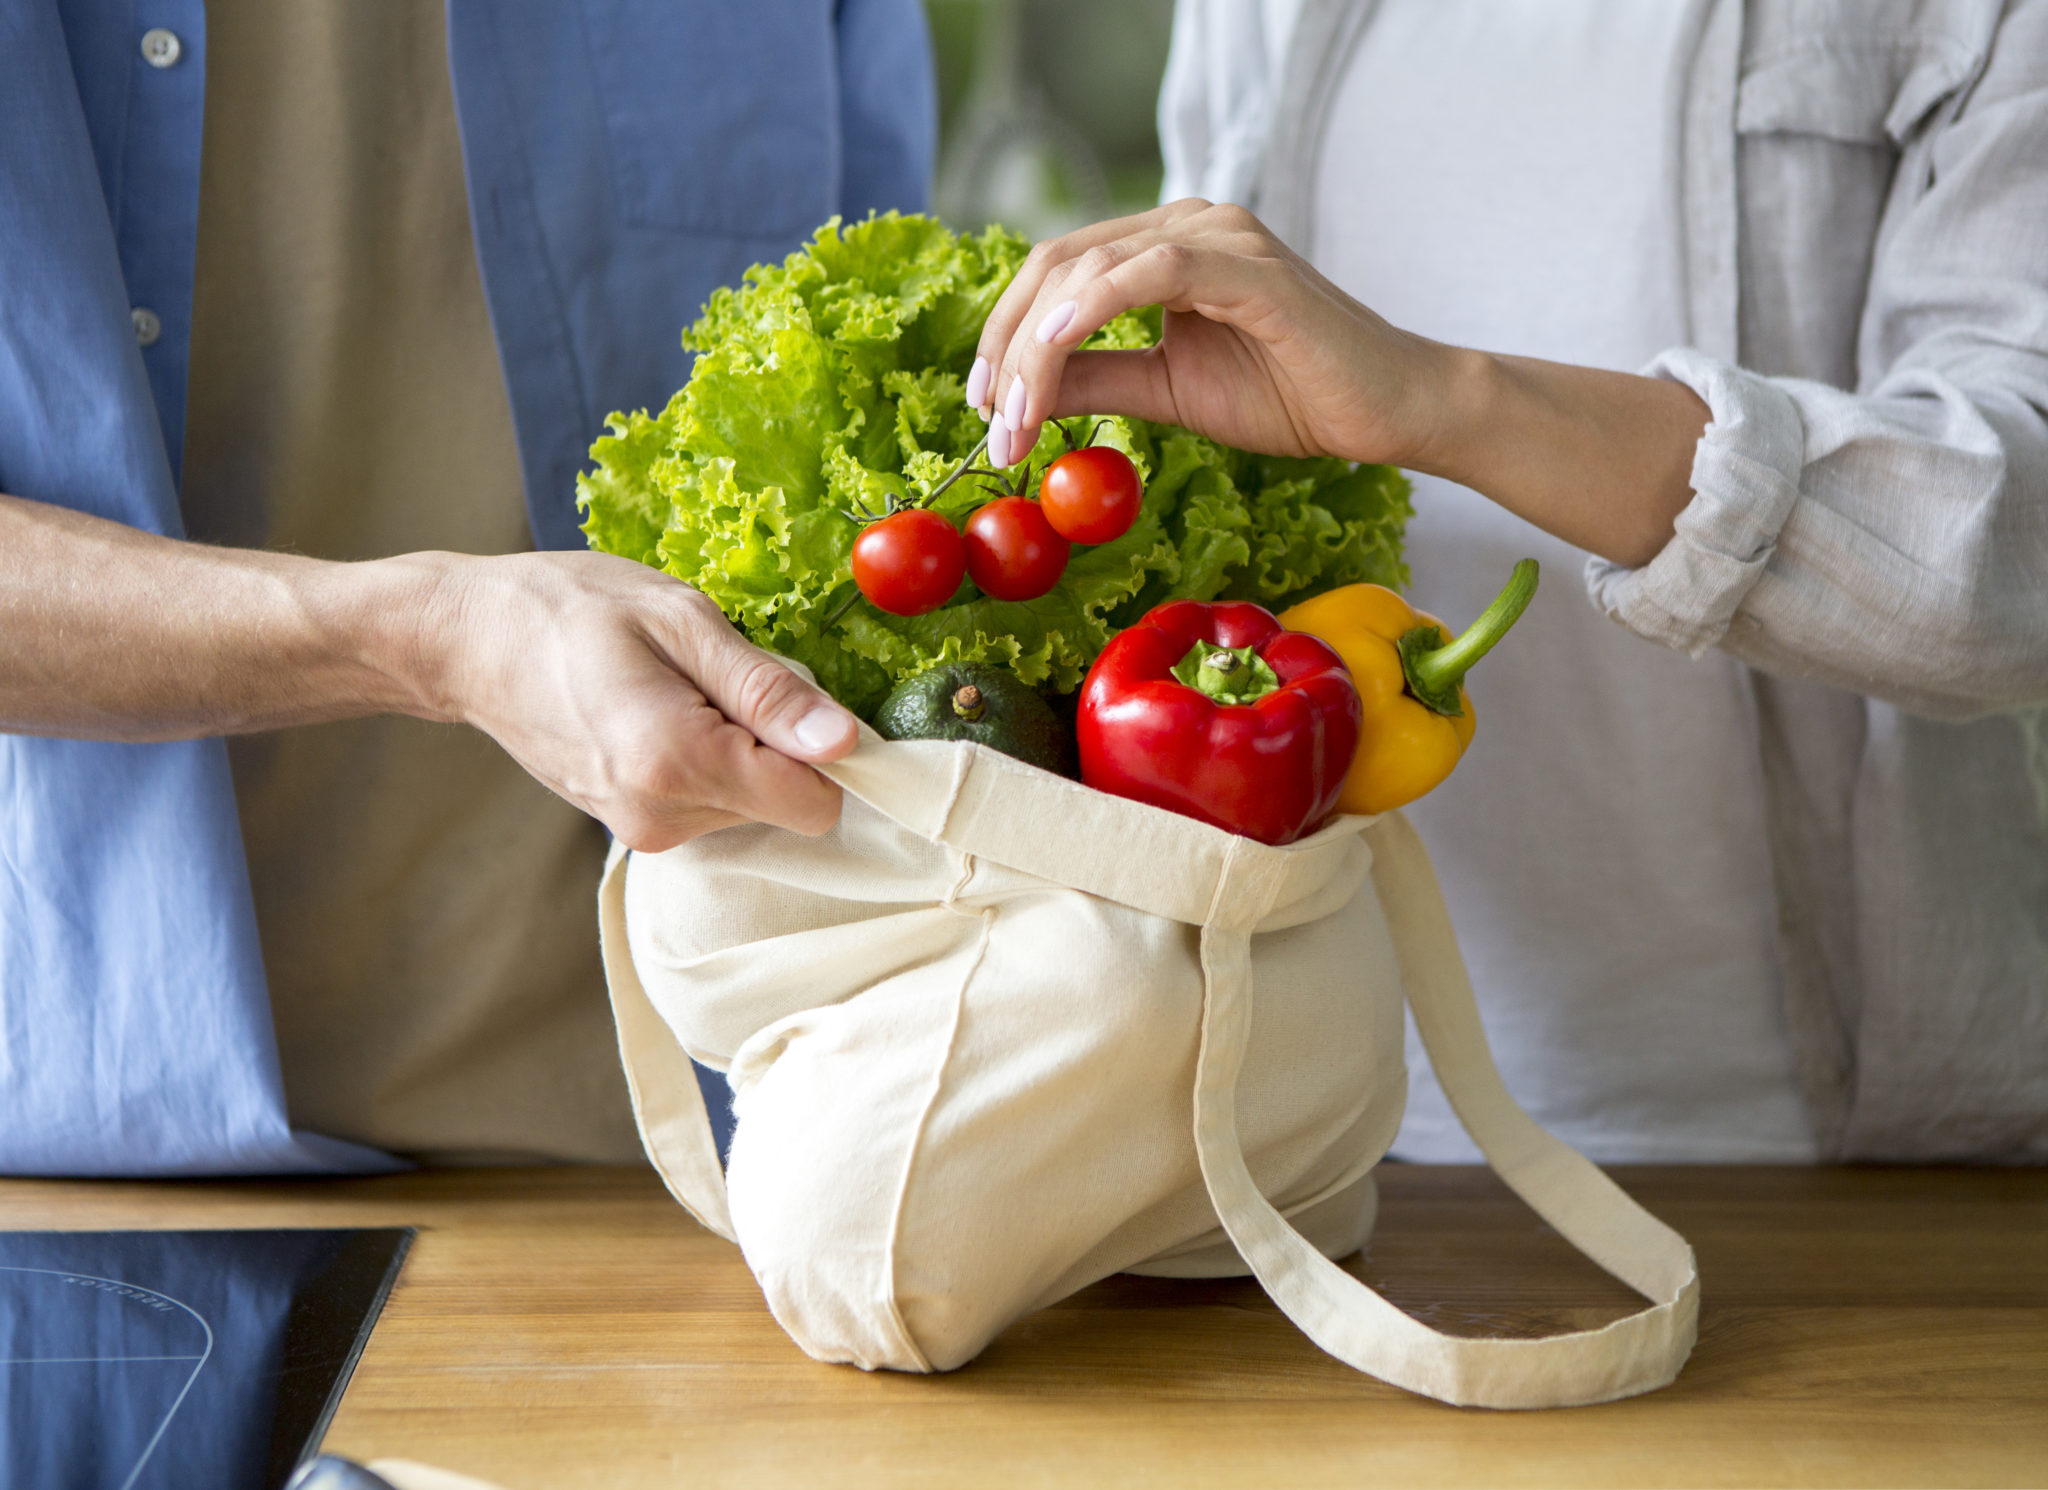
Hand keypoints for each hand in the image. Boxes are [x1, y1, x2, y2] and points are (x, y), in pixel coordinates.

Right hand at [411, 551, 857, 850]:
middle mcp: (663, 816)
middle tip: (712, 677)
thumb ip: (767, 689)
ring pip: (750, 805)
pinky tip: (660, 712)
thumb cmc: (569, 609)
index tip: (797, 696)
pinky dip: (708, 761)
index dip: (826, 751)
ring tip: (675, 689)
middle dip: (774, 742)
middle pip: (783, 804)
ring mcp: (643, 830)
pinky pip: (711, 803)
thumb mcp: (681, 620)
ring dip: (739, 749)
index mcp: (678, 763)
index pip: (813, 803)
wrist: (469, 640)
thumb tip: (845, 741)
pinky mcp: (634, 827)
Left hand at [969, 200, 1709, 567]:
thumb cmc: (1293, 396)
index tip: (981, 407)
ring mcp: (1218, 237)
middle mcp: (1186, 224)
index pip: (1056, 273)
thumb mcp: (1169, 393)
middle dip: (1005, 346)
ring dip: (1034, 347)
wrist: (1388, 412)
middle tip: (986, 420)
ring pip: (1089, 268)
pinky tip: (1054, 348)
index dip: (1003, 336)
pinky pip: (1150, 272)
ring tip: (1013, 416)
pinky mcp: (1247, 267)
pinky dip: (1090, 308)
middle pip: (1056, 263)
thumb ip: (1098, 381)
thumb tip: (1020, 396)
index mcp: (1164, 247)